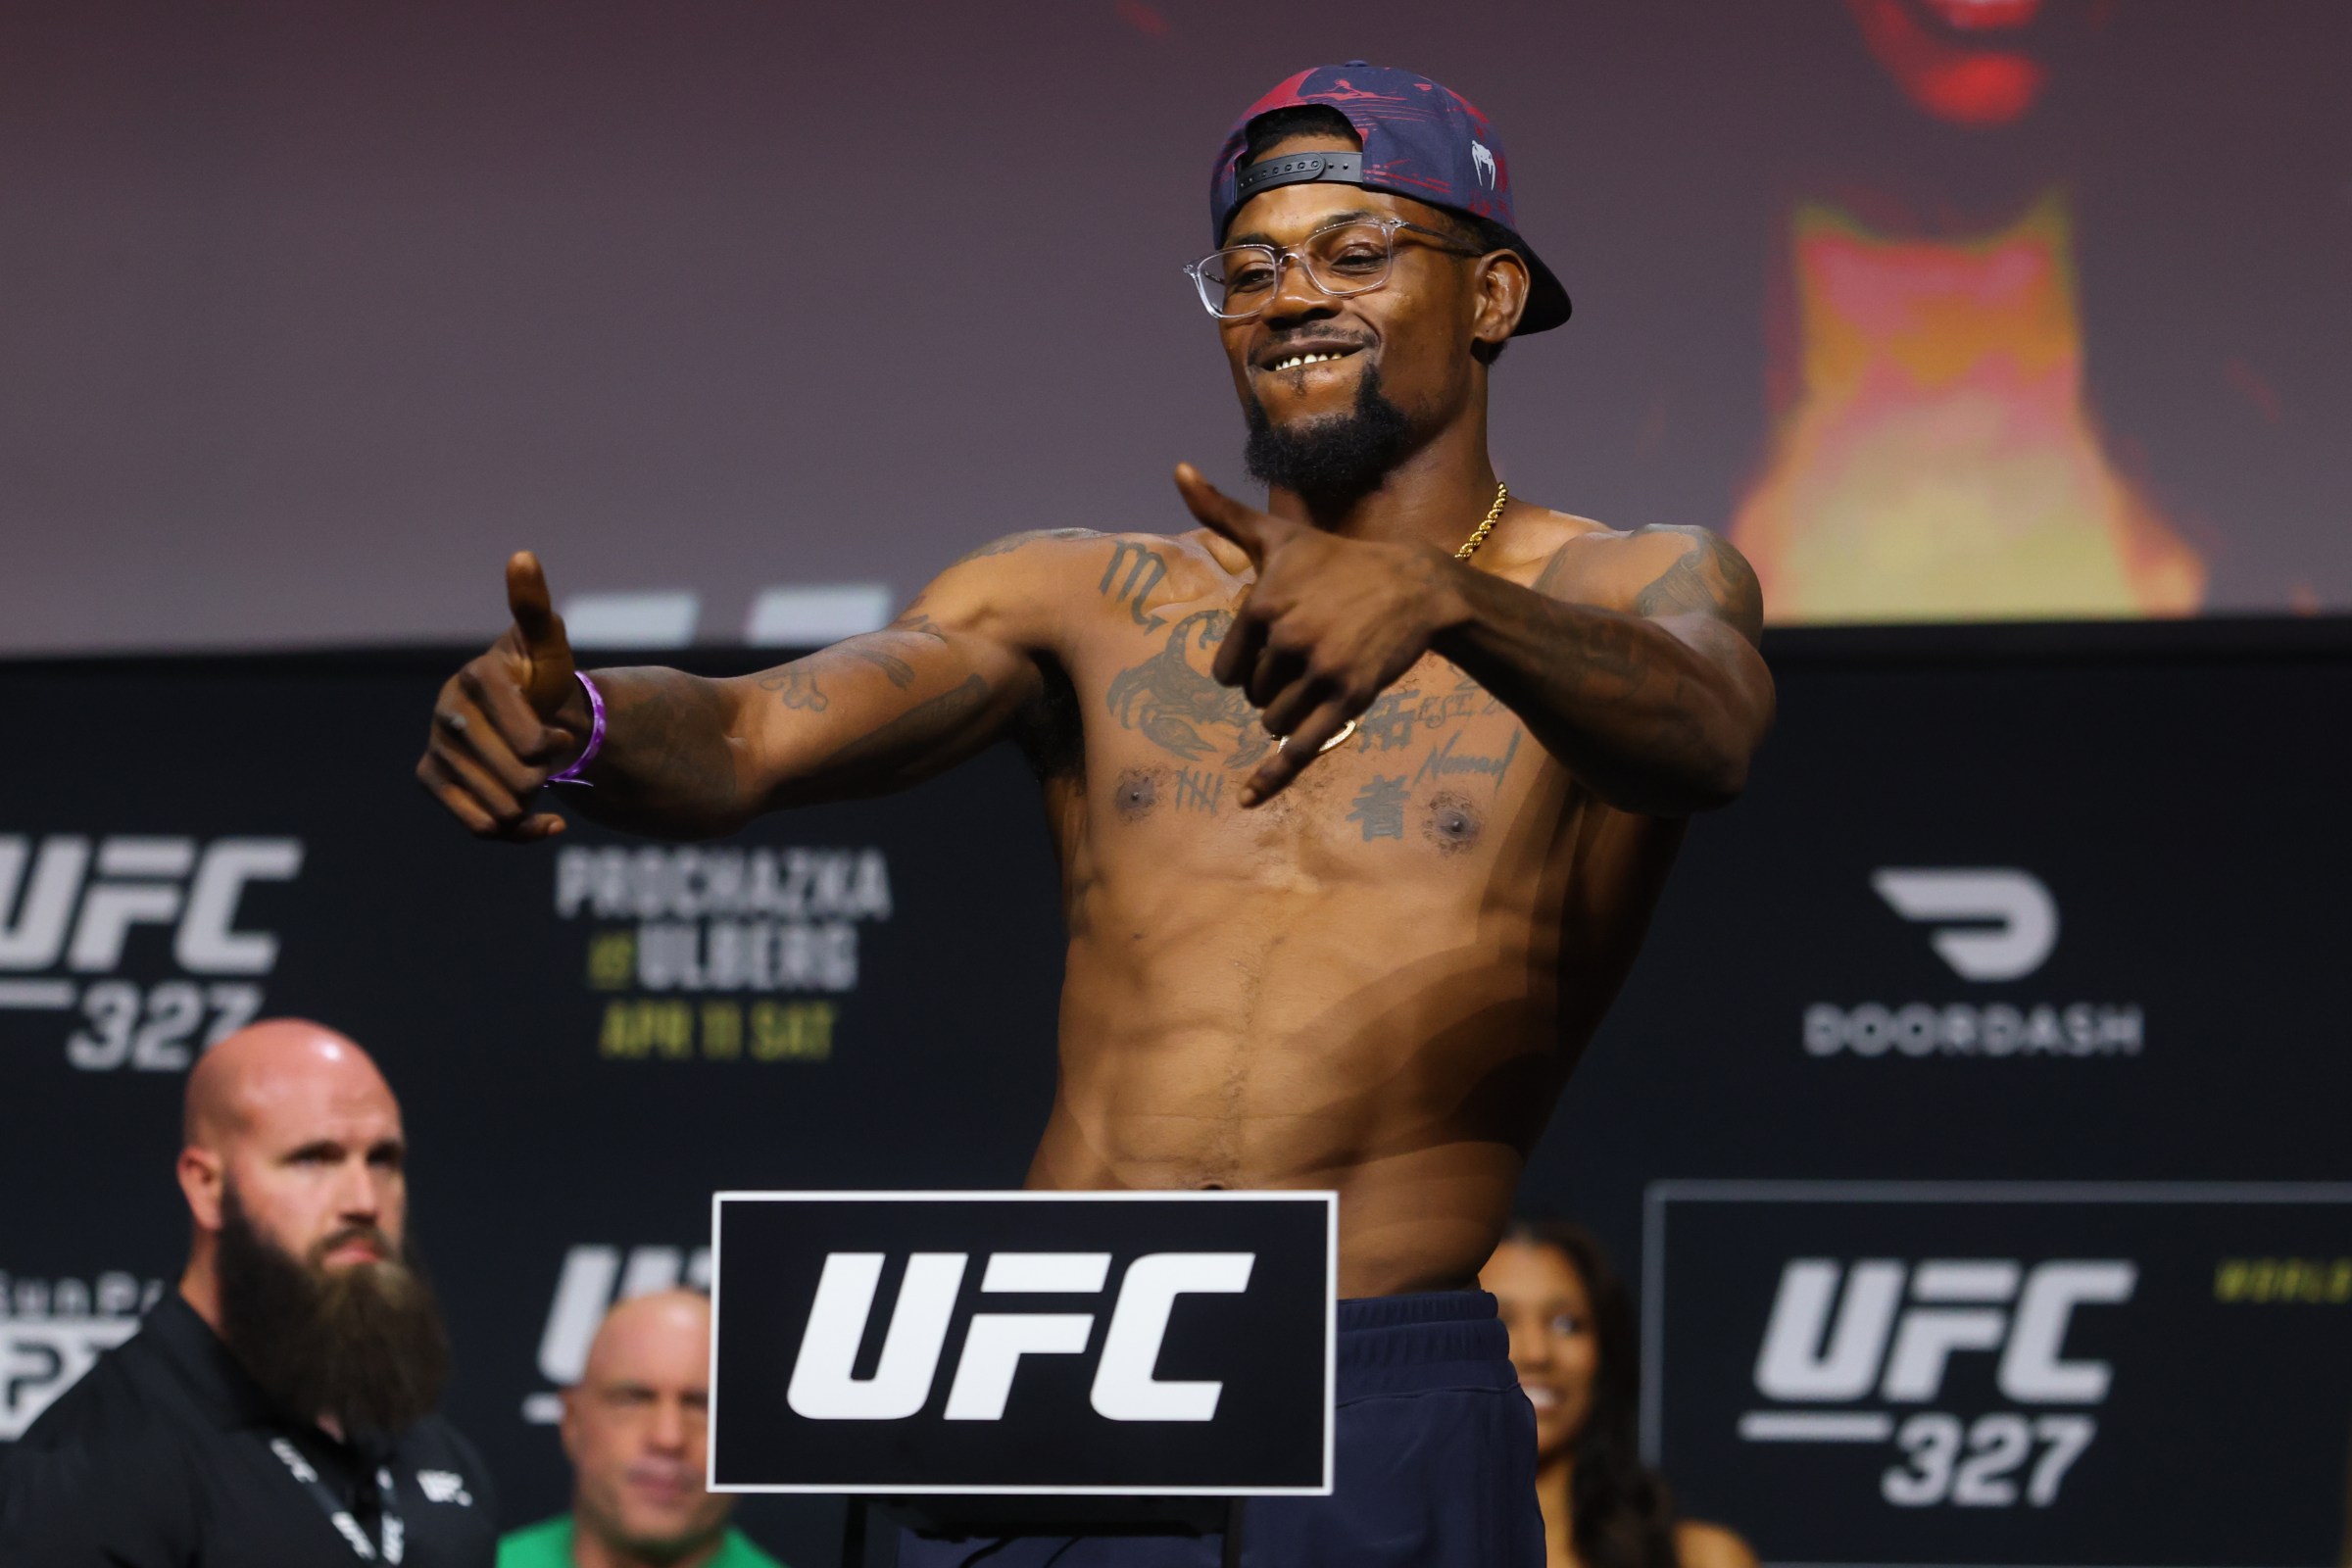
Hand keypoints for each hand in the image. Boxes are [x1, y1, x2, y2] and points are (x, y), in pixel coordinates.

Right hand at [414, 552, 587, 840]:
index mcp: (477, 677)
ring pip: (498, 807)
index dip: (552, 747)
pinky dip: (522, 832)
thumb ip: (535, 607)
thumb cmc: (541, 677)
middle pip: (515, 778)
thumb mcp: (548, 645)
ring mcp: (437, 747)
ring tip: (535, 777)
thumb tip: (523, 556)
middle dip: (541, 774)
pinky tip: (549, 824)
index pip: (528, 740)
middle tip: (544, 756)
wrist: (525, 713)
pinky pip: (480, 828)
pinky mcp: (431, 778)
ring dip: (531, 801)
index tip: (559, 737)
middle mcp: (447, 712)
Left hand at [1174, 464, 1461, 806]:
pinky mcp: (1349, 697)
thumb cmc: (1338, 560)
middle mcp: (1288, 637)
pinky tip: (1248, 798)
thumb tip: (1177, 470)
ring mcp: (1320, 669)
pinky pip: (1300, 745)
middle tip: (1309, 657)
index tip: (1277, 646)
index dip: (1247, 665)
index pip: (1226, 669)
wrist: (1415, 585)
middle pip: (1250, 696)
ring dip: (1288, 713)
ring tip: (1319, 680)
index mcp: (1262, 603)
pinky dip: (1273, 776)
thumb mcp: (1278, 536)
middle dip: (1272, 686)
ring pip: (1272, 720)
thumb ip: (1222, 511)